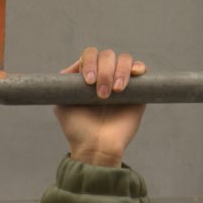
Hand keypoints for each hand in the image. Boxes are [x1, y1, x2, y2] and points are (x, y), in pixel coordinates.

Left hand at [54, 45, 145, 166]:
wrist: (97, 147)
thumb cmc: (78, 129)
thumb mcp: (61, 105)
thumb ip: (63, 84)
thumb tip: (74, 67)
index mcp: (87, 76)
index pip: (90, 55)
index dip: (89, 63)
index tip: (88, 81)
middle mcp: (104, 76)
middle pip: (107, 55)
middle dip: (104, 71)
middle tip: (102, 95)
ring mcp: (121, 81)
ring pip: (124, 59)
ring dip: (119, 72)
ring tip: (115, 92)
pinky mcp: (137, 90)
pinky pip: (140, 69)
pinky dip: (138, 67)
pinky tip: (134, 75)